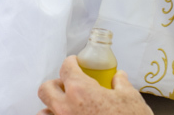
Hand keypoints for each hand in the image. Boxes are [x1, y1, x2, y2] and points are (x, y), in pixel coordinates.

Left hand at [37, 56, 151, 114]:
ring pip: (43, 112)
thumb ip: (122, 84)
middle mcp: (65, 107)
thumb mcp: (130, 98)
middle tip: (68, 86)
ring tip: (65, 108)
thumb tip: (119, 78)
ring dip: (51, 107)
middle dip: (56, 84)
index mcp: (80, 90)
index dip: (71, 62)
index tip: (74, 63)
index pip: (66, 68)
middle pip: (46, 89)